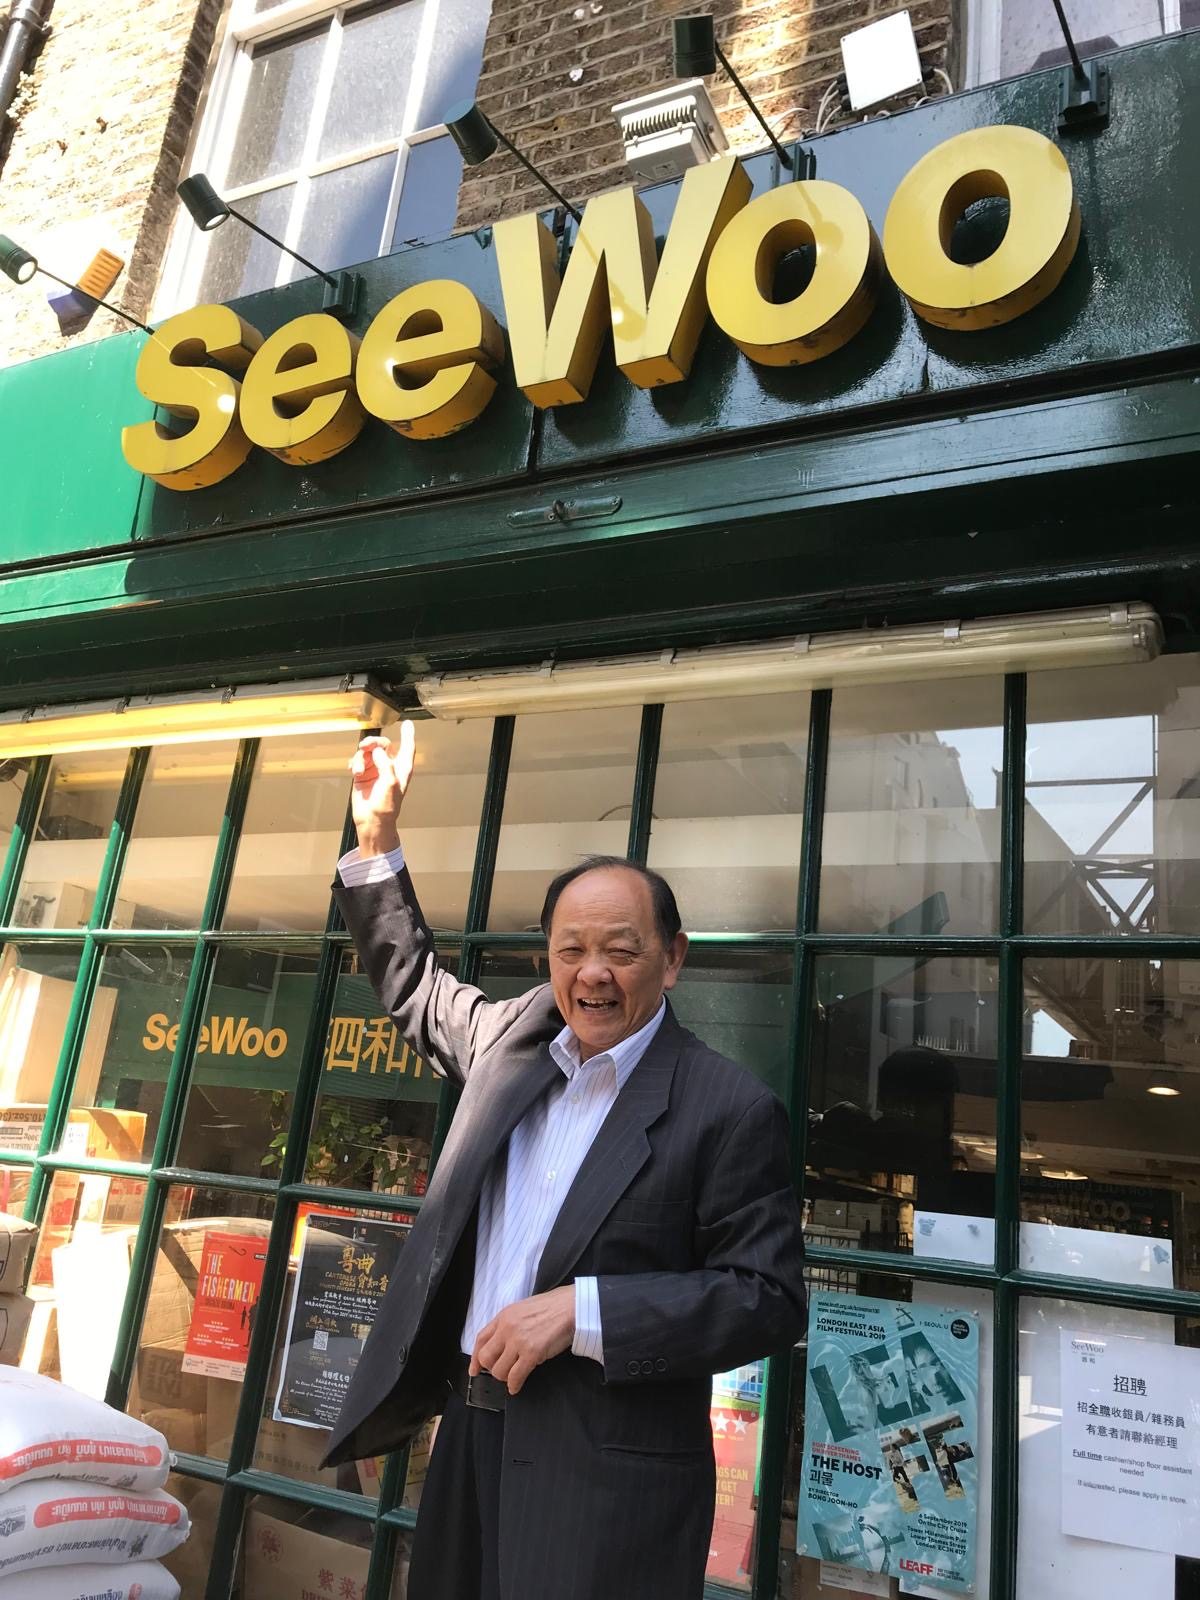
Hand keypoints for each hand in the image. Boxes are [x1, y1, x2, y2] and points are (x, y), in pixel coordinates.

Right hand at [350, 722, 414, 856]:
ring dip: (361, 758)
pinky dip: (354, 764)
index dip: (408, 734)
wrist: (371, 820)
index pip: (407, 747)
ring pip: (367, 753)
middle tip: (365, 746)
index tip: (407, 723)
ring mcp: (375, 771)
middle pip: (383, 745)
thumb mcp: (390, 782)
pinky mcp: (363, 775)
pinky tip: (354, 771)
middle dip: (373, 743)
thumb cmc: (386, 806)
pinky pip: (357, 761)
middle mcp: (389, 767)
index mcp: (402, 769)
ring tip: (358, 770)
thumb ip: (385, 763)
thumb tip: (376, 751)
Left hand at [470, 1286, 575, 1395]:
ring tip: (513, 1376)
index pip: (481, 1339)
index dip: (475, 1357)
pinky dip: (514, 1385)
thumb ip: (510, 1324)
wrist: (572, 1306)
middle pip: (486, 1357)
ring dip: (505, 1377)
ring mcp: (519, 1341)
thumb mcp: (523, 1309)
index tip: (474, 1369)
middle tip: (501, 1371)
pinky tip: (517, 1387)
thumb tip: (502, 1344)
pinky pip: (515, 1376)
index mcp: (504, 1315)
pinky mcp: (532, 1353)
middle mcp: (507, 1328)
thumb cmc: (552, 1307)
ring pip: (498, 1370)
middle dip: (491, 1368)